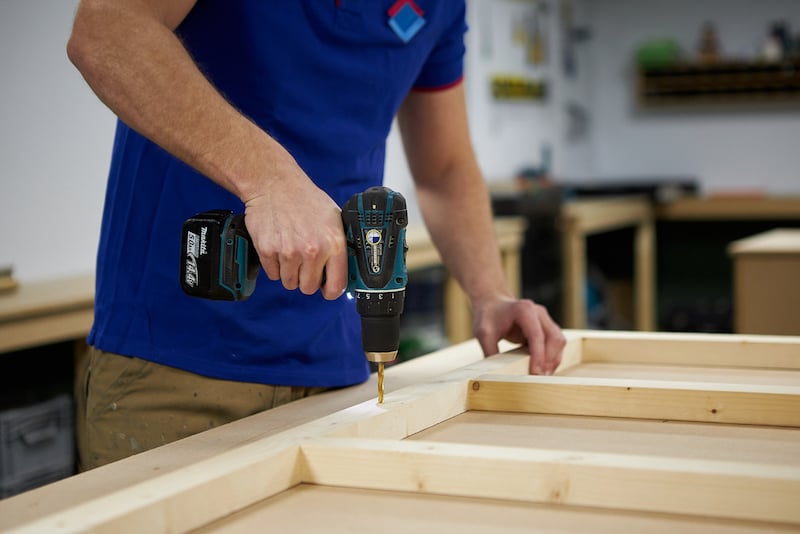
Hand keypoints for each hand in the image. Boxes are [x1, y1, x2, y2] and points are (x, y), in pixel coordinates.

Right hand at [243, 169, 346, 299]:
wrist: (275, 184)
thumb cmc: (306, 200)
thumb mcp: (334, 219)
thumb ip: (339, 246)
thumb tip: (345, 270)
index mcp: (333, 243)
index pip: (336, 285)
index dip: (331, 290)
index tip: (327, 288)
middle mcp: (312, 250)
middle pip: (309, 288)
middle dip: (307, 279)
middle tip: (304, 263)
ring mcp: (289, 252)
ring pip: (290, 283)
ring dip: (290, 273)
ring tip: (291, 251)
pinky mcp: (268, 251)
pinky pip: (273, 274)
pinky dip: (275, 266)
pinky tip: (279, 247)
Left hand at [472, 295, 565, 374]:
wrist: (492, 304)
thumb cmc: (488, 316)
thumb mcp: (484, 334)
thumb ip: (490, 352)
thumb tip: (495, 374)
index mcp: (524, 310)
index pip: (537, 335)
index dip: (538, 356)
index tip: (535, 373)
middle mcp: (539, 313)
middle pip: (554, 338)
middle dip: (549, 360)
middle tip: (539, 378)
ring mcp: (545, 319)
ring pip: (558, 341)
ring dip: (553, 360)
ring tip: (542, 375)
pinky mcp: (547, 327)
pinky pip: (555, 343)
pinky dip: (552, 357)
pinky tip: (543, 368)